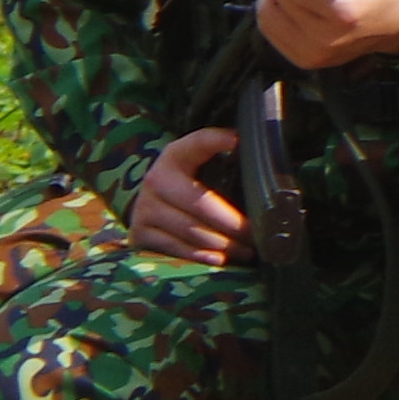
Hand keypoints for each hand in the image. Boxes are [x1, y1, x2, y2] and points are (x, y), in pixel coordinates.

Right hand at [130, 127, 247, 267]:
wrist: (150, 206)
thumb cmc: (189, 185)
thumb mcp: (200, 166)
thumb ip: (223, 158)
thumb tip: (251, 151)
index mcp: (174, 156)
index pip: (196, 144)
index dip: (215, 140)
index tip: (237, 140)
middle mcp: (156, 180)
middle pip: (201, 205)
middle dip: (234, 224)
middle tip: (258, 235)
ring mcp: (144, 209)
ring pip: (192, 231)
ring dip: (224, 244)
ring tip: (247, 250)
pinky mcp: (140, 235)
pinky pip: (177, 249)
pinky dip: (203, 256)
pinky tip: (221, 259)